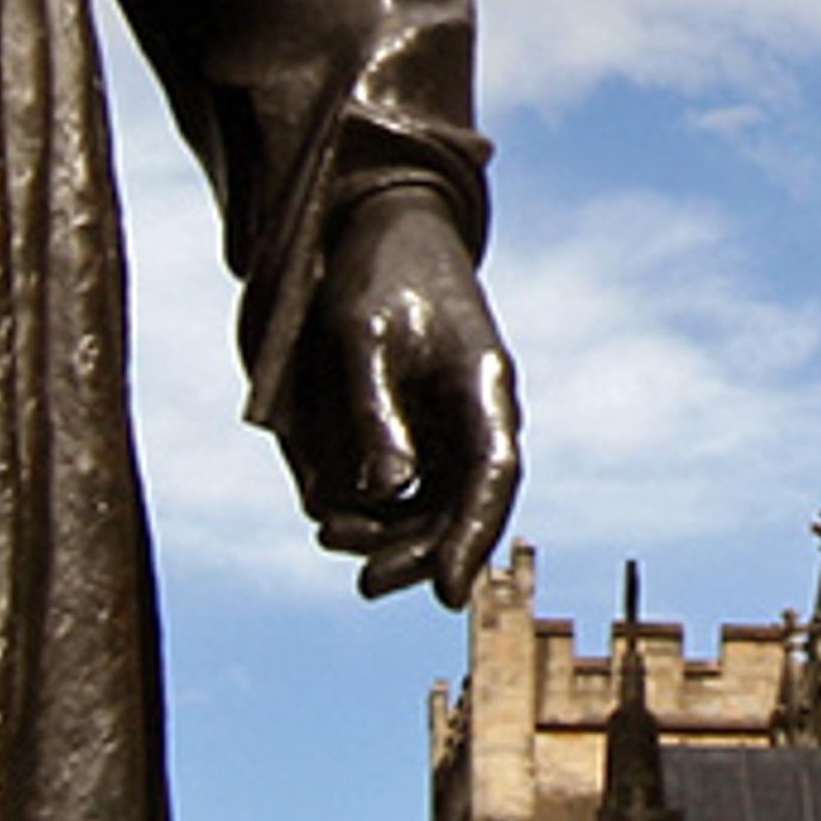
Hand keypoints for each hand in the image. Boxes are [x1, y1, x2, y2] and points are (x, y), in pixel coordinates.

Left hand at [284, 189, 520, 608]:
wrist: (375, 225)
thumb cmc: (375, 270)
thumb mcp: (362, 337)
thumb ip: (373, 414)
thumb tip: (384, 493)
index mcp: (482, 385)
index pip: (491, 475)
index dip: (472, 538)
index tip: (451, 595)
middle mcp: (475, 413)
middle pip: (462, 505)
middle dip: (416, 549)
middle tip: (363, 581)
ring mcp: (448, 421)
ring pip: (432, 501)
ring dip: (389, 530)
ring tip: (330, 534)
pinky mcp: (417, 423)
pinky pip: (404, 482)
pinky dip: (373, 503)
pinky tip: (330, 507)